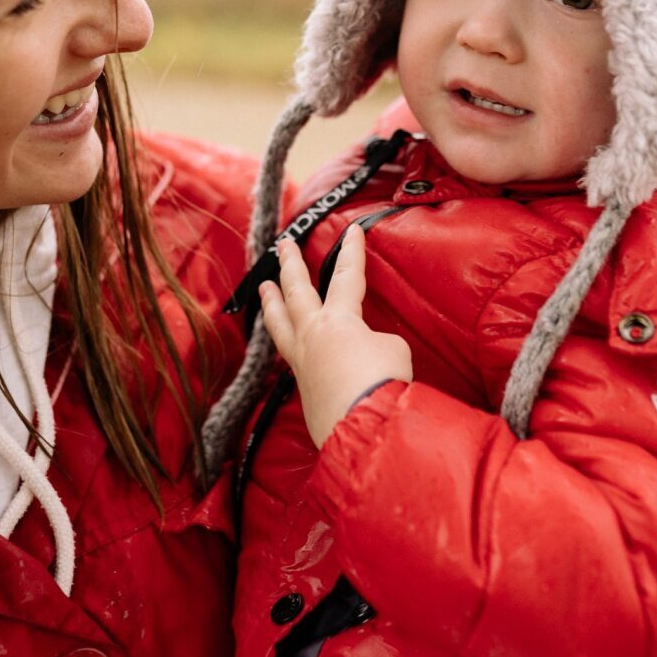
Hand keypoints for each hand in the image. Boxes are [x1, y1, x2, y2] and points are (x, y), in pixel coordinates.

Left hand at [258, 225, 412, 447]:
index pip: (346, 276)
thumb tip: (362, 352)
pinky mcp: (302, 389)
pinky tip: (286, 342)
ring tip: (264, 287)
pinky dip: (283, 340)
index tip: (352, 230)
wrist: (362, 427)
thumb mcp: (392, 351)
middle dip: (291, 265)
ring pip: (280, 323)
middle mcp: (312, 335)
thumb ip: (375, 342)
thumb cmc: (381, 383)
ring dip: (272, 301)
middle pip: (296, 291)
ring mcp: (302, 361)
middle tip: (283, 245)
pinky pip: (287, 354)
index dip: (352, 252)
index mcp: (338, 319)